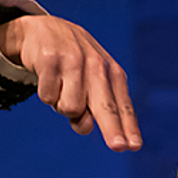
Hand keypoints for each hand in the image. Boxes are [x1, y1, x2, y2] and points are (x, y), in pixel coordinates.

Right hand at [0, 14, 141, 151]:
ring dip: (62, 106)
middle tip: (118, 147)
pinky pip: (47, 96)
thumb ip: (91, 110)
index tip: (134, 146)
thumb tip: (85, 127)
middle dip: (112, 128)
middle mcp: (97, 65)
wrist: (44, 30)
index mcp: (112, 73)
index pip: (122, 106)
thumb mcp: (89, 84)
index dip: (128, 127)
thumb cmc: (73, 65)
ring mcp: (74, 61)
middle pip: (105, 106)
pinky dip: (46, 94)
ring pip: (70, 108)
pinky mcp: (50, 59)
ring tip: (61, 88)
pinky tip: (48, 78)